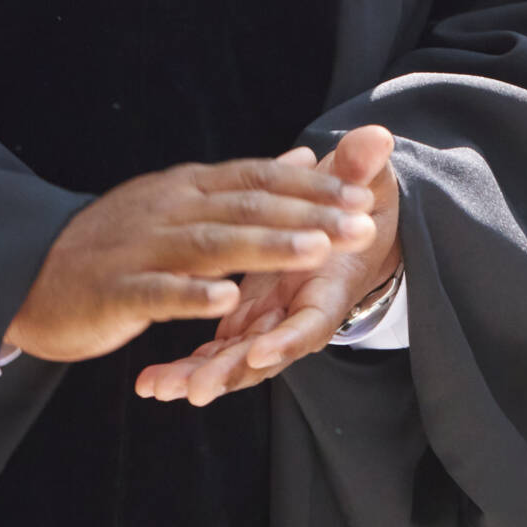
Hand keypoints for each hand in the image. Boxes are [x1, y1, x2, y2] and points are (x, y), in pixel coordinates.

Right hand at [8, 152, 376, 364]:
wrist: (25, 272)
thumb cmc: (114, 243)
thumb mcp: (181, 202)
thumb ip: (242, 184)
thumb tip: (302, 154)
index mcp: (188, 187)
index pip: (259, 176)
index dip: (313, 183)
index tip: (363, 190)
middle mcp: (169, 209)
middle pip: (247, 206)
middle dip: (310, 214)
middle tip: (363, 222)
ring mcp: (140, 249)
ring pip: (212, 245)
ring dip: (267, 247)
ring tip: (316, 250)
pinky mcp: (114, 292)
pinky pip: (158, 293)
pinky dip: (192, 296)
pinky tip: (226, 302)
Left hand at [134, 127, 401, 405]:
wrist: (356, 227)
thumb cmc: (361, 208)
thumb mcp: (368, 185)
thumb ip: (365, 168)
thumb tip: (377, 138)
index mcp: (330, 290)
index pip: (313, 323)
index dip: (290, 339)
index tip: (260, 352)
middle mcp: (298, 316)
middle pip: (265, 354)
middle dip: (230, 371)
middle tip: (196, 389)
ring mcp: (270, 322)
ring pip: (232, 357)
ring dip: (196, 374)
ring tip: (157, 387)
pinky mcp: (248, 321)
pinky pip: (215, 349)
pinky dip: (186, 365)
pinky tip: (150, 381)